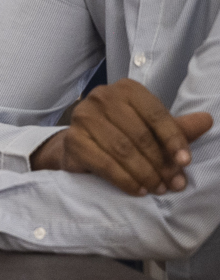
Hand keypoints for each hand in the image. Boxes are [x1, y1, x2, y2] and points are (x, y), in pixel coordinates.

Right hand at [32, 78, 213, 195]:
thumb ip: (177, 127)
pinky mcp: (73, 139)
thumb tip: (207, 120)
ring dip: (145, 174)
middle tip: (173, 183)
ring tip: (158, 188)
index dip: (174, 139)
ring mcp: (83, 117)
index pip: (156, 115)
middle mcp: (102, 97)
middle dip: (160, 163)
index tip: (186, 162)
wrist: (81, 144)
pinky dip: (125, 180)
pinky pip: (104, 163)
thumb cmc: (122, 133)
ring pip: (122, 150)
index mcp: (127, 89)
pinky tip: (138, 190)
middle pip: (139, 135)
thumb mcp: (151, 128)